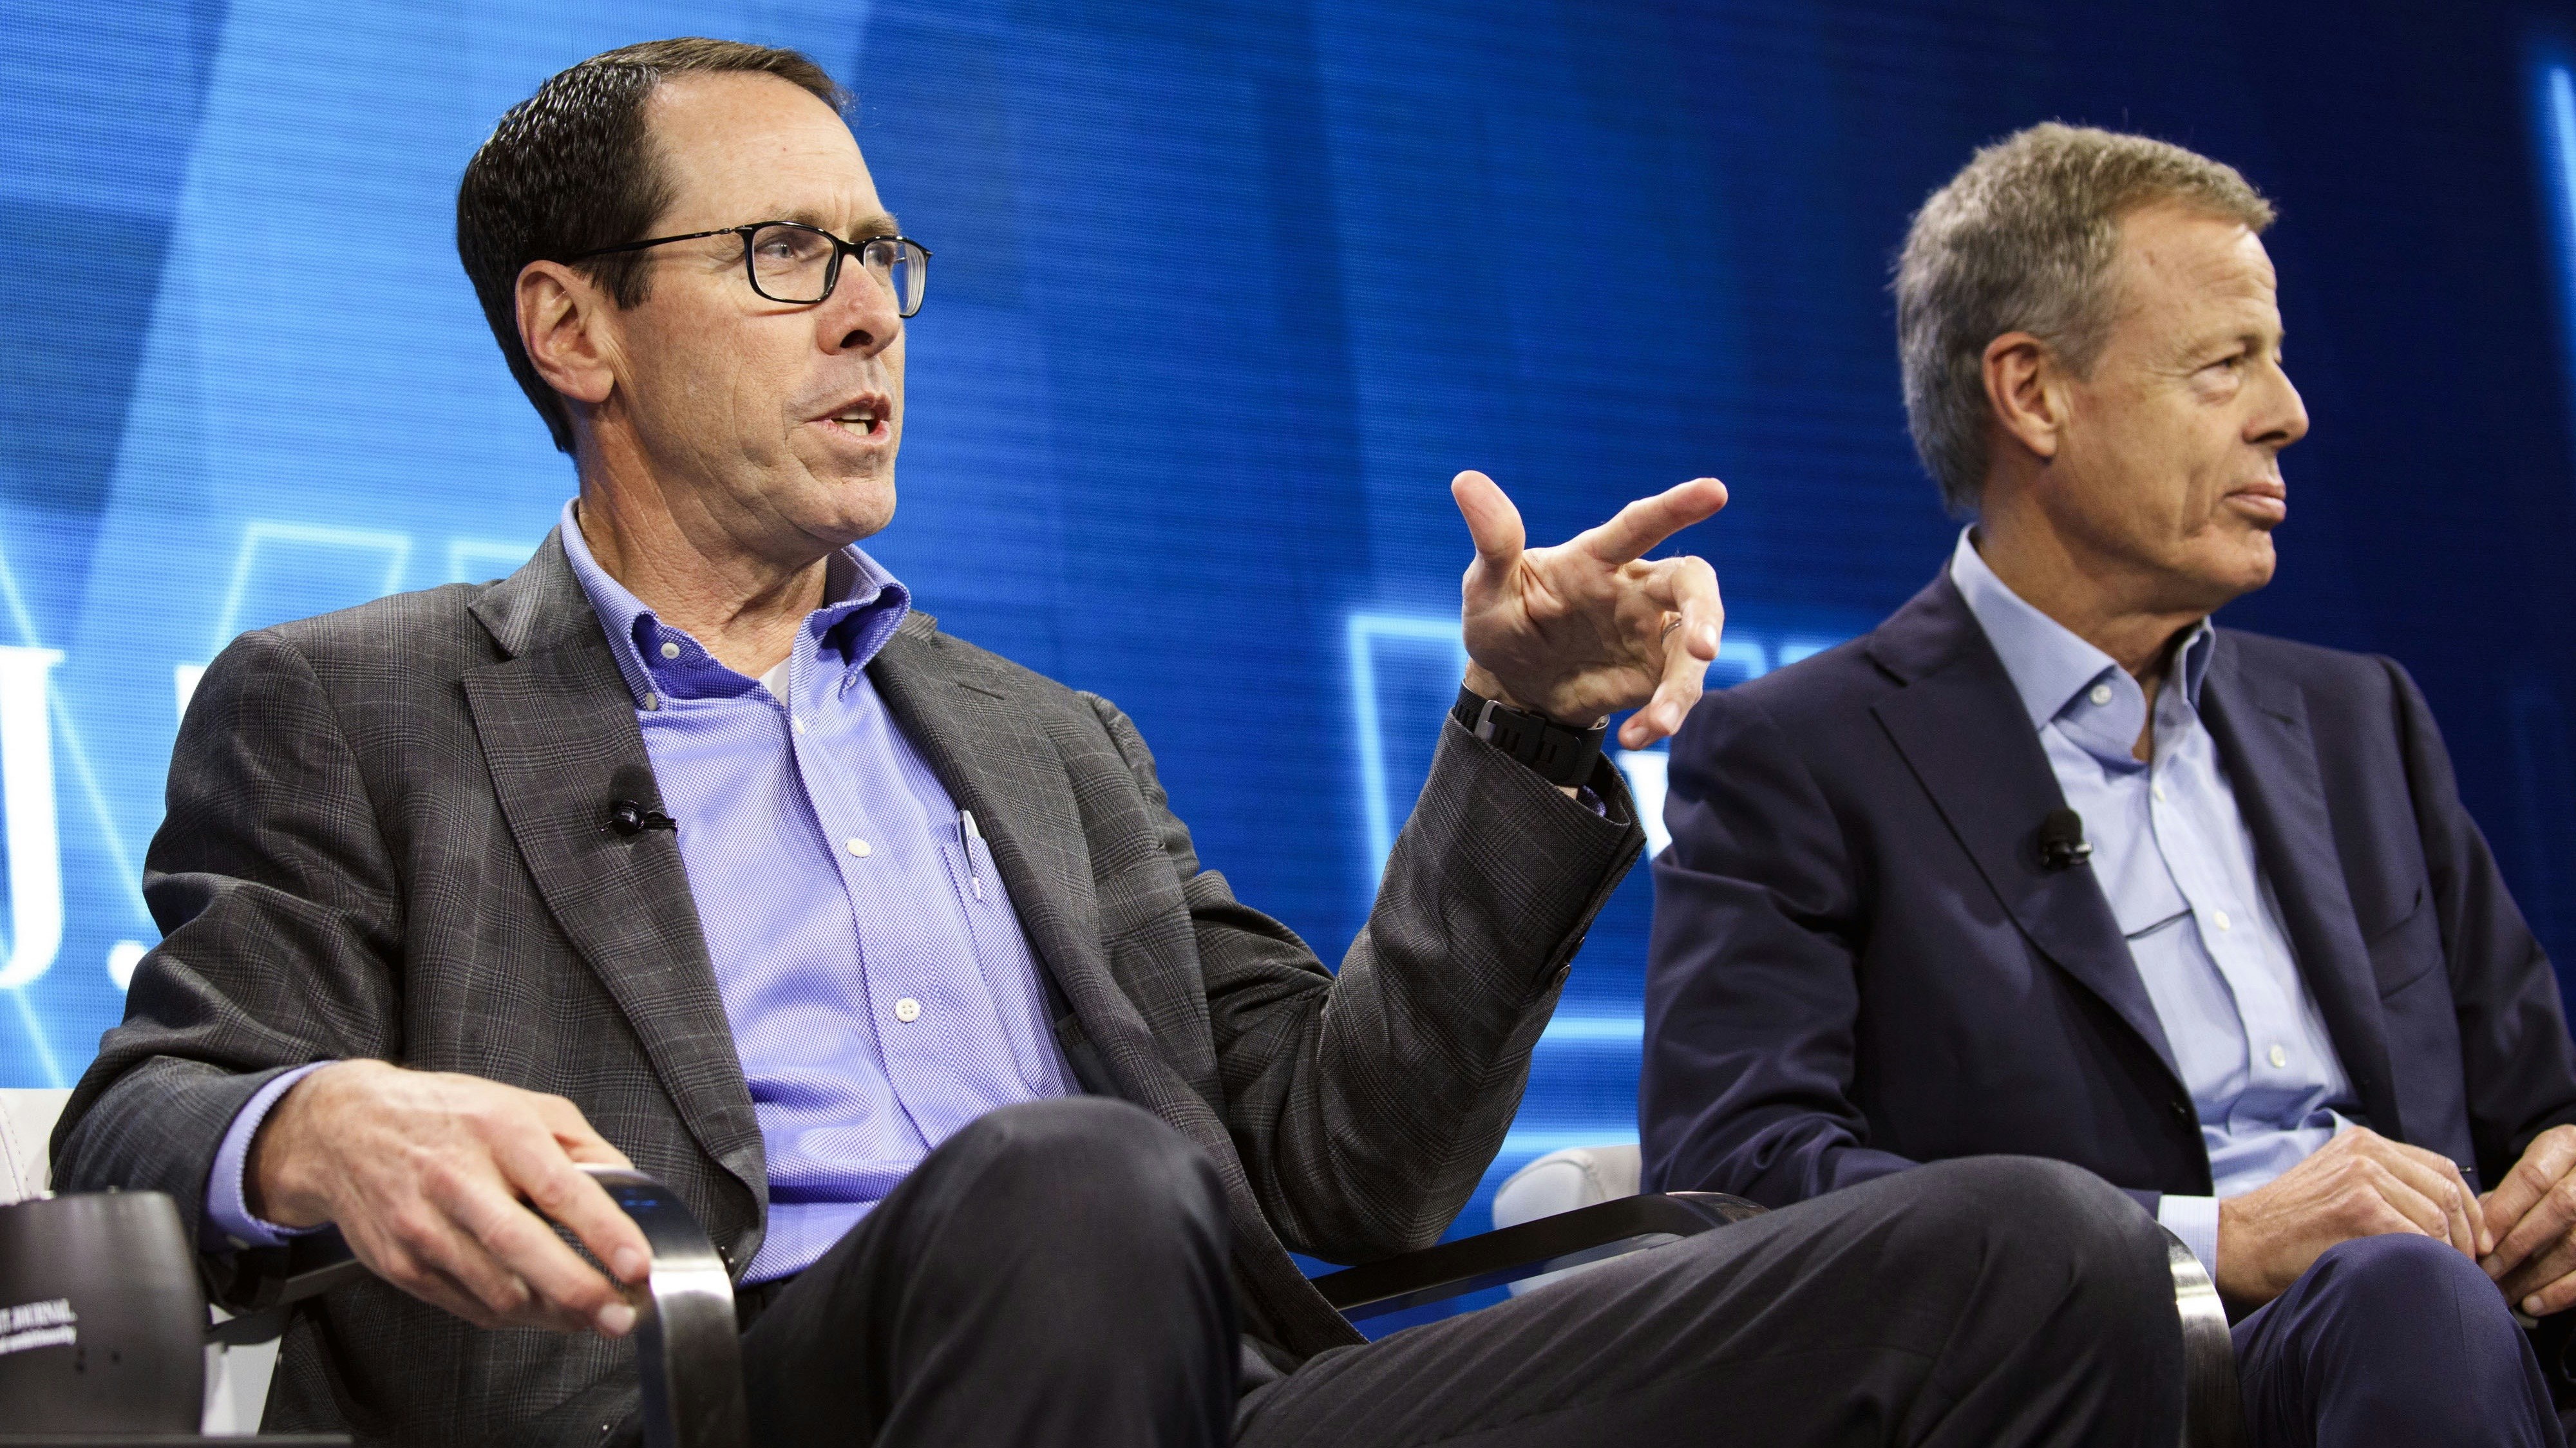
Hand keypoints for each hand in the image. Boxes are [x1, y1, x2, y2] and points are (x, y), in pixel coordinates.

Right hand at [248, 1059, 651, 1336]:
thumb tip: (629, 1190)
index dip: (604, 1232)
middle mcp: (457, 1180)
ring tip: (589, 1314)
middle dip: (580, 1292)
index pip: (559, 1188)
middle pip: (522, 1250)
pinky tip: (540, 1309)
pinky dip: (513, 1316)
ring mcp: (423, 1227)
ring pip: (497, 1292)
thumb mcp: (524, 1105)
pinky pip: (469, 1306)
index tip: (636, 1266)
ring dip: (552, 1314)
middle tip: (620, 1315)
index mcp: (498, 1131)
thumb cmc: (445, 1115)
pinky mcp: (401, 1265)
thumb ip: (583, 1146)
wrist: (344, 1131)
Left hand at [1453, 471, 1727, 748]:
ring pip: (1691, 647)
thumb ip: (1493, 541)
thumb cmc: (1501, 619)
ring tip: (1661, 722)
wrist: (1512, 684)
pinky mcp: (1653, 674)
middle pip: (1691, 584)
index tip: (1715, 491)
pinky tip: (1634, 738)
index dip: (1676, 507)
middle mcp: (1633, 589)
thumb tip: (1464, 480)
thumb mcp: (1486, 586)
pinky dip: (1660, 718)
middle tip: (1703, 648)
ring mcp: (1649, 632)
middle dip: (1706, 612)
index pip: (1639, 525)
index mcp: (1596, 557)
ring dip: (1684, 686)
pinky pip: (1674, 692)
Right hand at [2213, 1125, 2486, 1308]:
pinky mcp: (2359, 1208)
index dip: (2471, 1208)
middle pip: (2448, 1191)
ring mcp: (2362, 1177)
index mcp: (2363, 1142)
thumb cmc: (2287, 1226)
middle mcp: (2366, 1152)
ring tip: (2447, 1277)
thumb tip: (2444, 1216)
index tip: (2476, 1242)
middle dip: (2467, 1235)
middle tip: (2469, 1267)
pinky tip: (2421, 1276)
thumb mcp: (2336, 1185)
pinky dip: (2429, 1260)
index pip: (2443, 1168)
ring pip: (2438, 1217)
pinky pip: (2419, 1236)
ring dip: (2451, 1254)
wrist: (2240, 1241)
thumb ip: (2381, 1185)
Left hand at [2479, 1124, 2575, 1313]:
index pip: (2533, 1178)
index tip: (2477, 1243)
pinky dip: (2561, 1293)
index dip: (2503, 1212)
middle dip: (2516, 1245)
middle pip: (2558, 1209)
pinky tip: (2532, 1305)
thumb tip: (2477, 1229)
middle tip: (2485, 1272)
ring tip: (2502, 1293)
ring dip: (2535, 1275)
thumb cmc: (2552, 1178)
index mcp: (2568, 1146)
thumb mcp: (2533, 1170)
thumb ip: (2506, 1194)